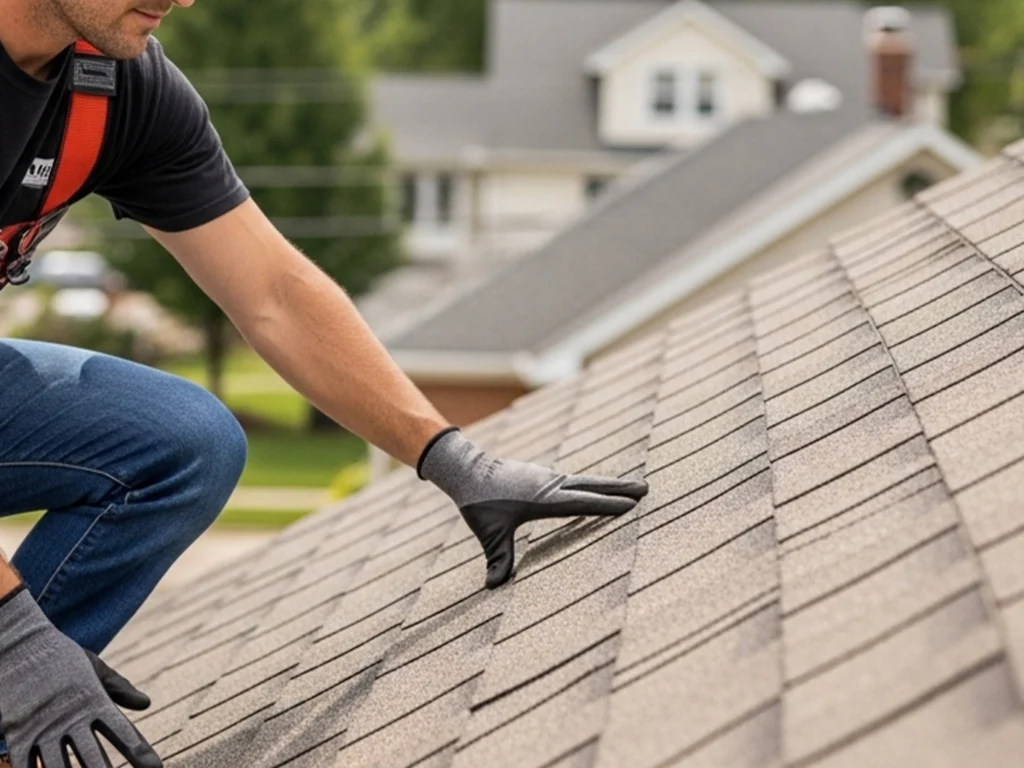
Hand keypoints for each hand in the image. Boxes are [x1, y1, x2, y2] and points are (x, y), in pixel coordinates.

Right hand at [0, 587, 161, 767]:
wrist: (17, 645)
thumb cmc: (60, 657)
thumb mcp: (94, 668)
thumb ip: (119, 688)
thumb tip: (146, 703)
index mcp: (94, 702)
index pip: (123, 733)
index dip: (140, 753)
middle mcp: (71, 719)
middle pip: (94, 759)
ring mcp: (42, 729)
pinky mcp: (18, 734)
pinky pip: (27, 765)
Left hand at [418, 427, 648, 587]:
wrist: (467, 470)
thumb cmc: (479, 503)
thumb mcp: (489, 533)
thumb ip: (498, 559)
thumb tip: (493, 588)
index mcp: (542, 499)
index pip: (581, 503)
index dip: (605, 505)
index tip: (630, 504)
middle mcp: (550, 485)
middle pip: (591, 486)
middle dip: (619, 489)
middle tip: (646, 489)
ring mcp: (548, 478)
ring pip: (585, 481)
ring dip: (610, 483)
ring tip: (634, 485)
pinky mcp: (543, 476)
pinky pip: (575, 480)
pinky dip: (593, 483)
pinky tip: (600, 487)